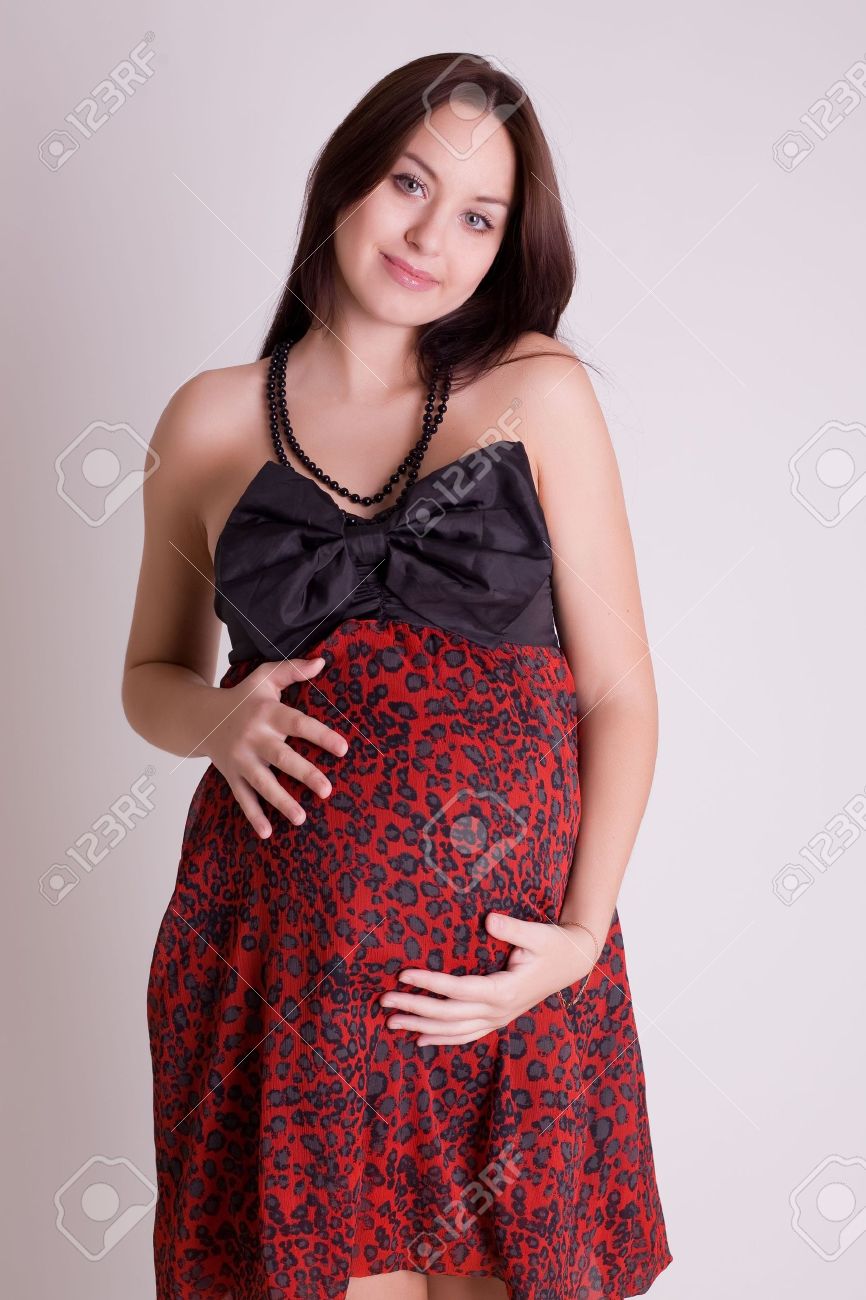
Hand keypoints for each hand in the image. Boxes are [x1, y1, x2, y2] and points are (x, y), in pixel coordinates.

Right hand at [206, 656, 348, 837]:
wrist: (201, 717)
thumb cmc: (244, 697)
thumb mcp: (264, 677)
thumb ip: (293, 669)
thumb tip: (323, 661)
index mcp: (267, 713)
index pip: (298, 723)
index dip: (320, 735)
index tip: (344, 748)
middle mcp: (253, 737)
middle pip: (281, 758)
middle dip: (304, 774)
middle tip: (327, 790)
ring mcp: (241, 759)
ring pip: (262, 784)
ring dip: (281, 802)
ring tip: (301, 818)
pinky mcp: (231, 776)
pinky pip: (243, 799)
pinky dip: (254, 816)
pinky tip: (268, 833)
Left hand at [378, 911, 598, 1046]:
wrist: (574, 962)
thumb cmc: (554, 944)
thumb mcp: (537, 932)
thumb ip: (512, 928)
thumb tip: (490, 919)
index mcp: (505, 990)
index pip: (458, 989)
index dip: (429, 983)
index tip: (403, 974)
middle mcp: (499, 1010)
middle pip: (449, 1014)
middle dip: (415, 1009)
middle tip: (384, 1002)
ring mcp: (499, 1018)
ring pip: (454, 1030)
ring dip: (422, 1027)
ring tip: (392, 1023)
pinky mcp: (499, 1018)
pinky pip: (466, 1035)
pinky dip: (443, 1039)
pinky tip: (421, 1040)